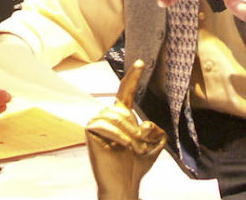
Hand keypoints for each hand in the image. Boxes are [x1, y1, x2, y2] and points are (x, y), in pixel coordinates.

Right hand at [85, 59, 165, 199]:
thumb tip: (144, 123)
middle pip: (123, 110)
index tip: (141, 62)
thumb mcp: (154, 144)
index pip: (126, 91)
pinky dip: (118, 136)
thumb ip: (155, 129)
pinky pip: (104, 124)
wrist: (124, 184)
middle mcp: (107, 115)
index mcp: (122, 115)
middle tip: (139, 147)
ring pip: (115, 117)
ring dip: (128, 134)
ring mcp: (97, 122)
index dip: (133, 77)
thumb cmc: (136, 165)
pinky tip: (123, 147)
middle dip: (136, 129)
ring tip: (132, 149)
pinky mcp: (90, 130)